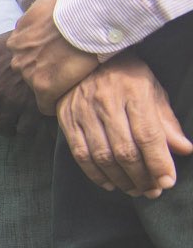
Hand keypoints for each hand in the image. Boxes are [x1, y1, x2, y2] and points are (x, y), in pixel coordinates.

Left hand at [9, 0, 99, 111]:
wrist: (87, 18)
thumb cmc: (72, 6)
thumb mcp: (45, 5)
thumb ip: (36, 17)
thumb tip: (41, 17)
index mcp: (16, 40)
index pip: (24, 56)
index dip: (41, 58)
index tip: (54, 58)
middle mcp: (17, 57)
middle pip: (27, 72)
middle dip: (43, 71)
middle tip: (65, 69)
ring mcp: (28, 73)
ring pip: (36, 87)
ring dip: (51, 86)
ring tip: (70, 82)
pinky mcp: (43, 87)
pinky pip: (44, 104)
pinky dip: (55, 103)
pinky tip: (66, 100)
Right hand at [56, 54, 192, 198]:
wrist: (83, 57)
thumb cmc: (126, 74)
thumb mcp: (152, 90)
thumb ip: (166, 121)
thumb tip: (184, 149)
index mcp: (134, 92)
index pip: (147, 135)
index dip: (158, 162)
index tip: (168, 181)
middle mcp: (106, 103)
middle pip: (124, 150)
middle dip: (141, 176)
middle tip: (152, 191)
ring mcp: (83, 112)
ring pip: (102, 156)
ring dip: (120, 179)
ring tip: (135, 190)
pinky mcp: (67, 120)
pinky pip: (80, 154)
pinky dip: (95, 174)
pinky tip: (110, 183)